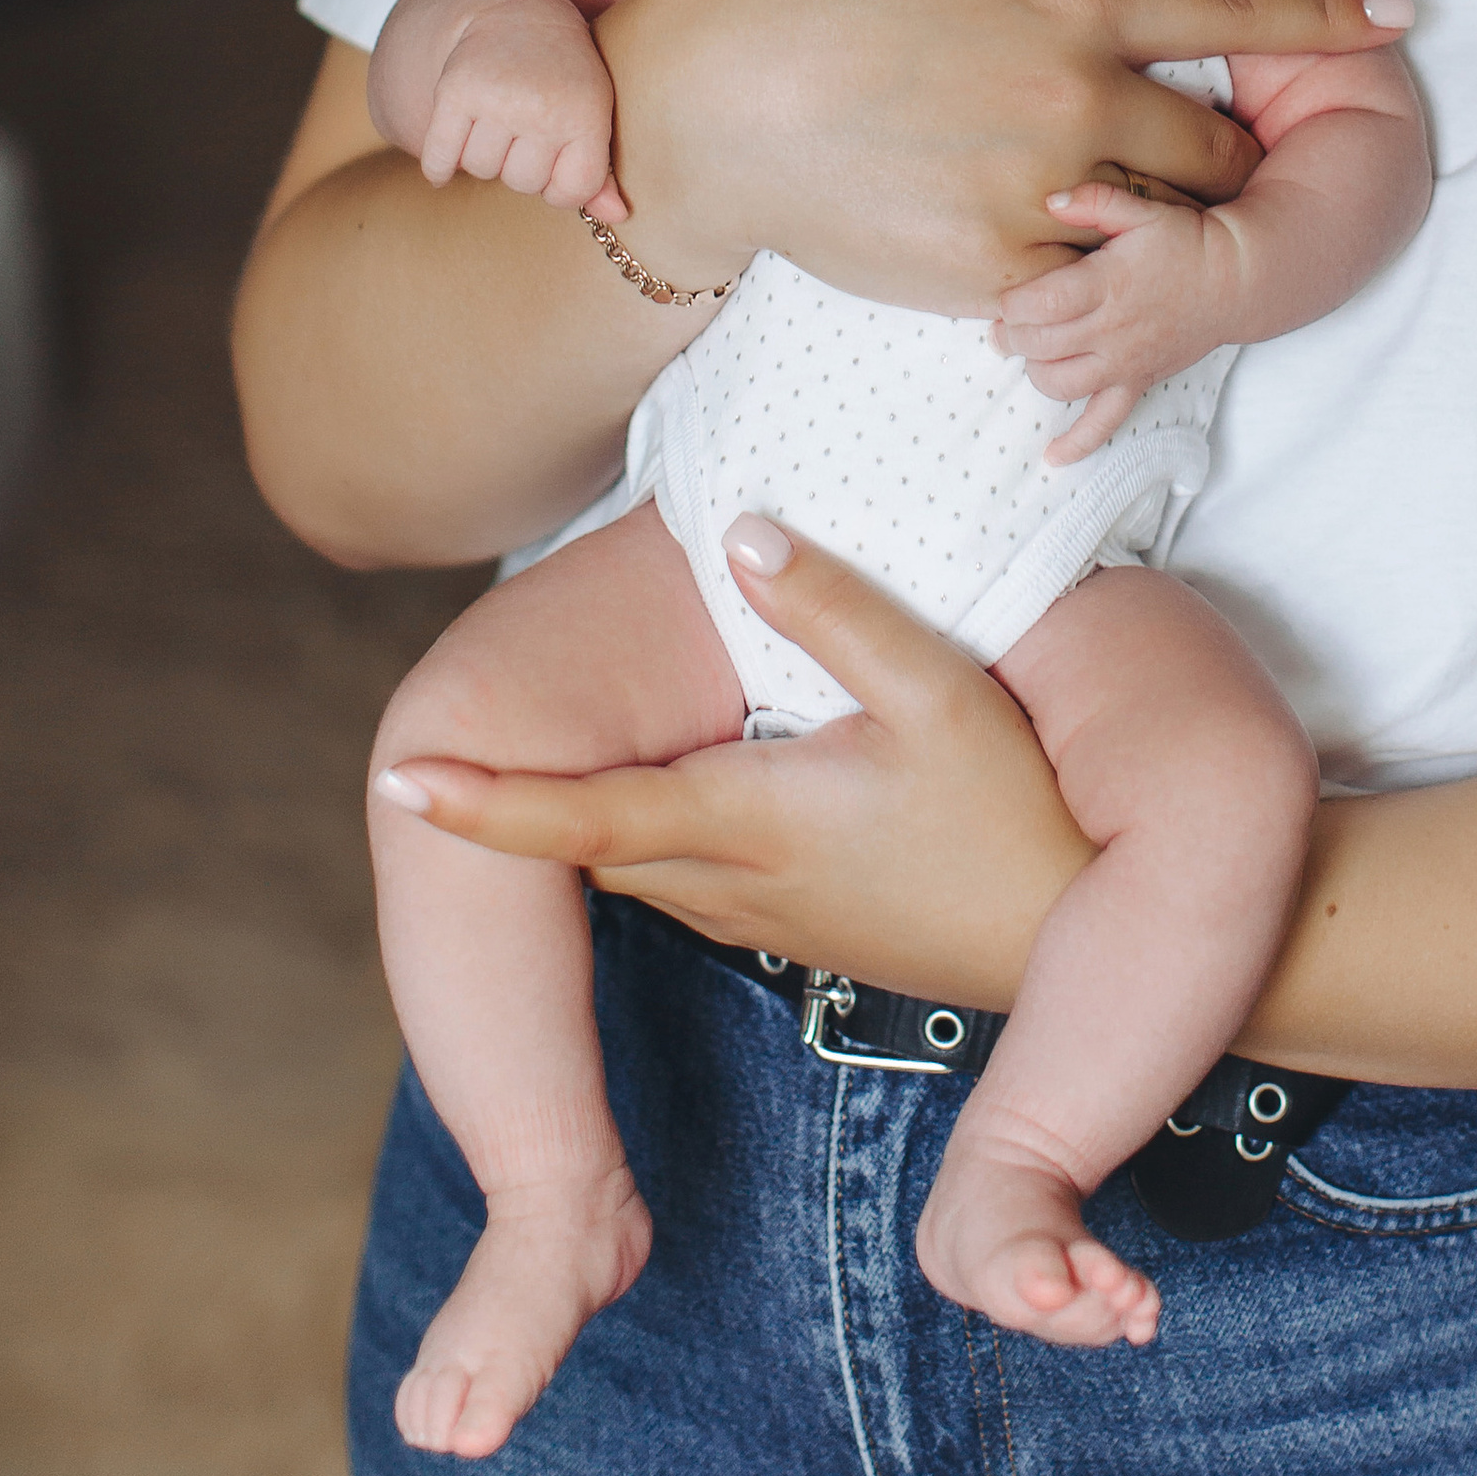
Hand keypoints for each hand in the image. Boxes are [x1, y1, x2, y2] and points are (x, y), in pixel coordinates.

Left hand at [386, 521, 1097, 1004]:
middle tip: (424, 766)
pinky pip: (686, 882)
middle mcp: (737, 879)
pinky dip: (639, 842)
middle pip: (591, 846)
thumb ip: (839, 611)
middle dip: (505, 814)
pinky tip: (658, 802)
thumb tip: (744, 531)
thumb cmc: (1016, 812)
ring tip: (509, 785)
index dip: (486, 806)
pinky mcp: (799, 925)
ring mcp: (766, 915)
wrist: (1078, 944)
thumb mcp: (944, 693)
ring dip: (574, 828)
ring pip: (636, 867)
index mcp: (751, 819)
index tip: (398, 781)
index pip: (588, 819)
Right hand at [418, 0, 625, 221]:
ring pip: (480, 170)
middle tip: (522, 127)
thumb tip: (616, 218)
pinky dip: (439, 165)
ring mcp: (497, 98)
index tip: (555, 157)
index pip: (571, 192)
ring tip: (494, 122)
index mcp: (586, 113)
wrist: (515, 12)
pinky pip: (440, 158)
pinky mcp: (454, 91)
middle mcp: (542, 106)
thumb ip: (601, 170)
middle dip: (519, 164)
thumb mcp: (592, 111)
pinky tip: (449, 151)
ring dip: (482, 155)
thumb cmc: (562, 73)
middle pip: (522, 183)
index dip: (559, 184)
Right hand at [597, 0, 1411, 313]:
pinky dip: (1083, 261)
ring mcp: (1036, 195)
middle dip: (1225, 144)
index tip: (1397, 18)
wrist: (707, 107)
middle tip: (1186, 139)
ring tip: (1111, 195)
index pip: (1234, 11)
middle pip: (1215, 145)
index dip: (1327, 14)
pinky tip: (1041, 236)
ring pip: (1158, 220)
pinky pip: (1083, 278)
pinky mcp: (993, 272)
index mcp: (1071, 3)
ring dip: (1160, 210)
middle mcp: (1072, 104)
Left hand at [993, 183, 1245, 457]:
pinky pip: (1105, 422)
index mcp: (1107, 285)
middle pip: (1040, 345)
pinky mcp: (1138, 382)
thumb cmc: (1186, 241)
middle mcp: (1111, 330)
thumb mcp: (1142, 210)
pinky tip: (1053, 457)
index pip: (1040, 304)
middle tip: (1006, 324)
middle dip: (1012, 336)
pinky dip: (1078, 444)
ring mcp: (1124, 362)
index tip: (1008, 294)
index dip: (1012, 302)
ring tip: (1030, 353)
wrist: (1235, 279)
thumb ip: (1095, 201)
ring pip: (1060, 384)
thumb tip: (1050, 201)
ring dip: (1034, 371)